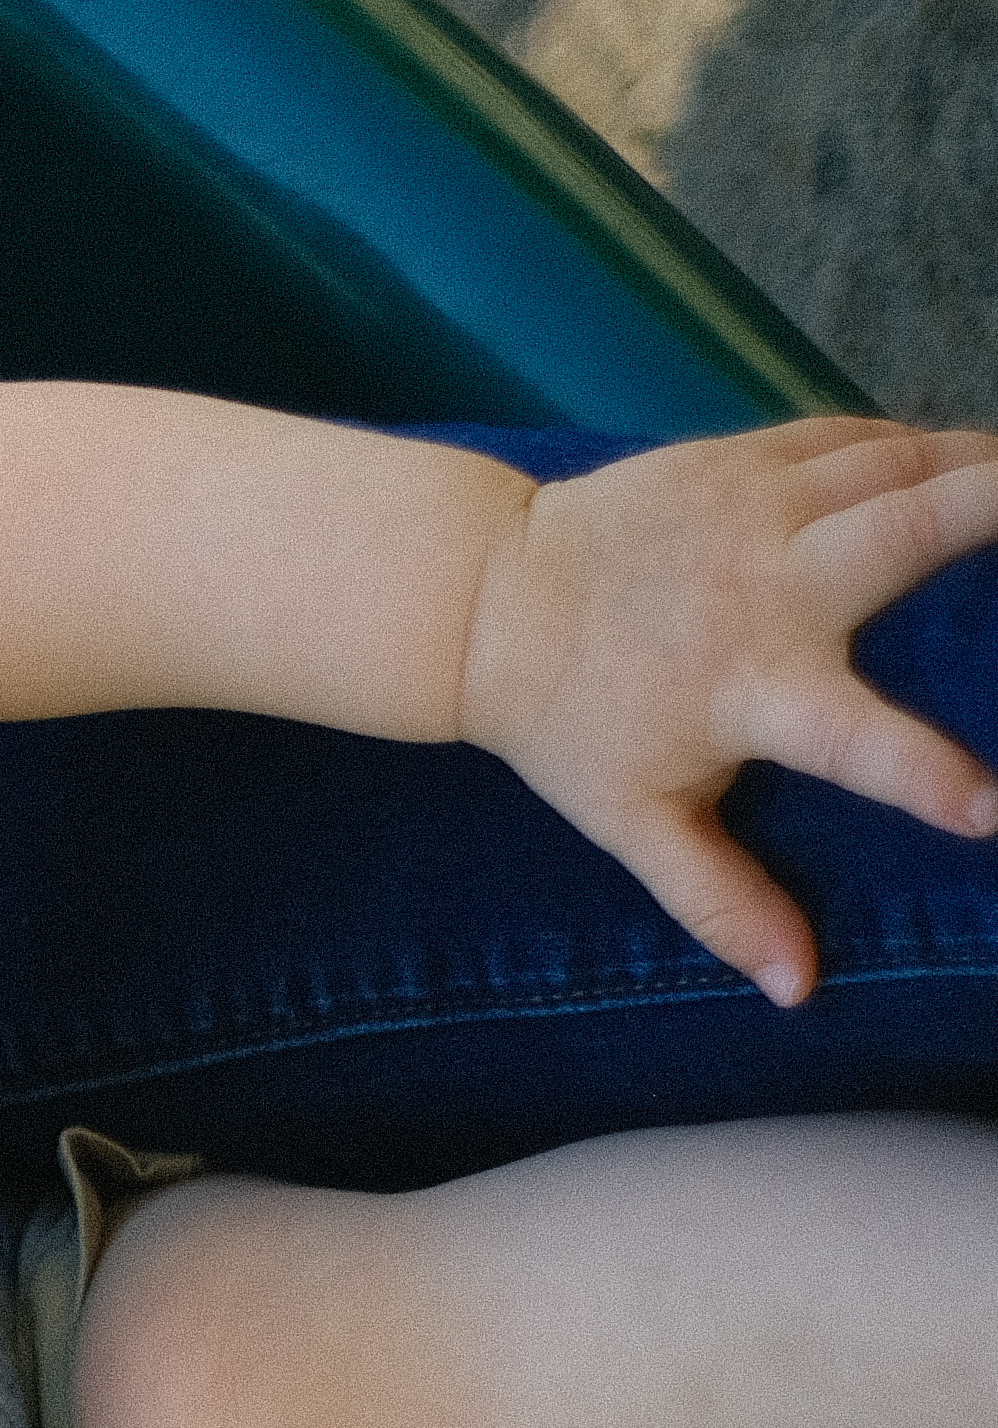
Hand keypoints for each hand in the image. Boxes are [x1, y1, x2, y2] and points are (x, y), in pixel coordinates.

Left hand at [461, 420, 997, 1004]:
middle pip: (910, 529)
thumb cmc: (569, 722)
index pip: (853, 739)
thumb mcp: (635, 823)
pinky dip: (922, 444)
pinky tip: (970, 459)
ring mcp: (754, 507)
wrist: (481, 602)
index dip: (925, 771)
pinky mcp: (741, 457)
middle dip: (997, 507)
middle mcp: (763, 588)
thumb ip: (721, 902)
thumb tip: (797, 989)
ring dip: (985, 466)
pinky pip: (856, 438)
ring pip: (903, 463)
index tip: (990, 807)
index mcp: (745, 691)